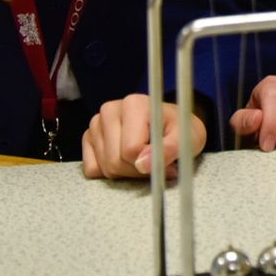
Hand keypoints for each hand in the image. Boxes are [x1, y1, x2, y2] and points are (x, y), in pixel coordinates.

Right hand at [82, 94, 206, 179]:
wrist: (173, 127)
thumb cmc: (180, 130)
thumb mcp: (187, 139)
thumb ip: (168, 150)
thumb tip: (142, 165)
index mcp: (133, 103)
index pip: (130, 150)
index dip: (149, 162)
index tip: (164, 159)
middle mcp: (110, 109)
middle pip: (115, 161)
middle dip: (136, 170)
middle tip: (154, 162)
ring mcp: (96, 123)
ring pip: (105, 167)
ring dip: (126, 172)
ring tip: (143, 159)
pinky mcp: (89, 137)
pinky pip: (92, 169)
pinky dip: (110, 172)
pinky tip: (126, 159)